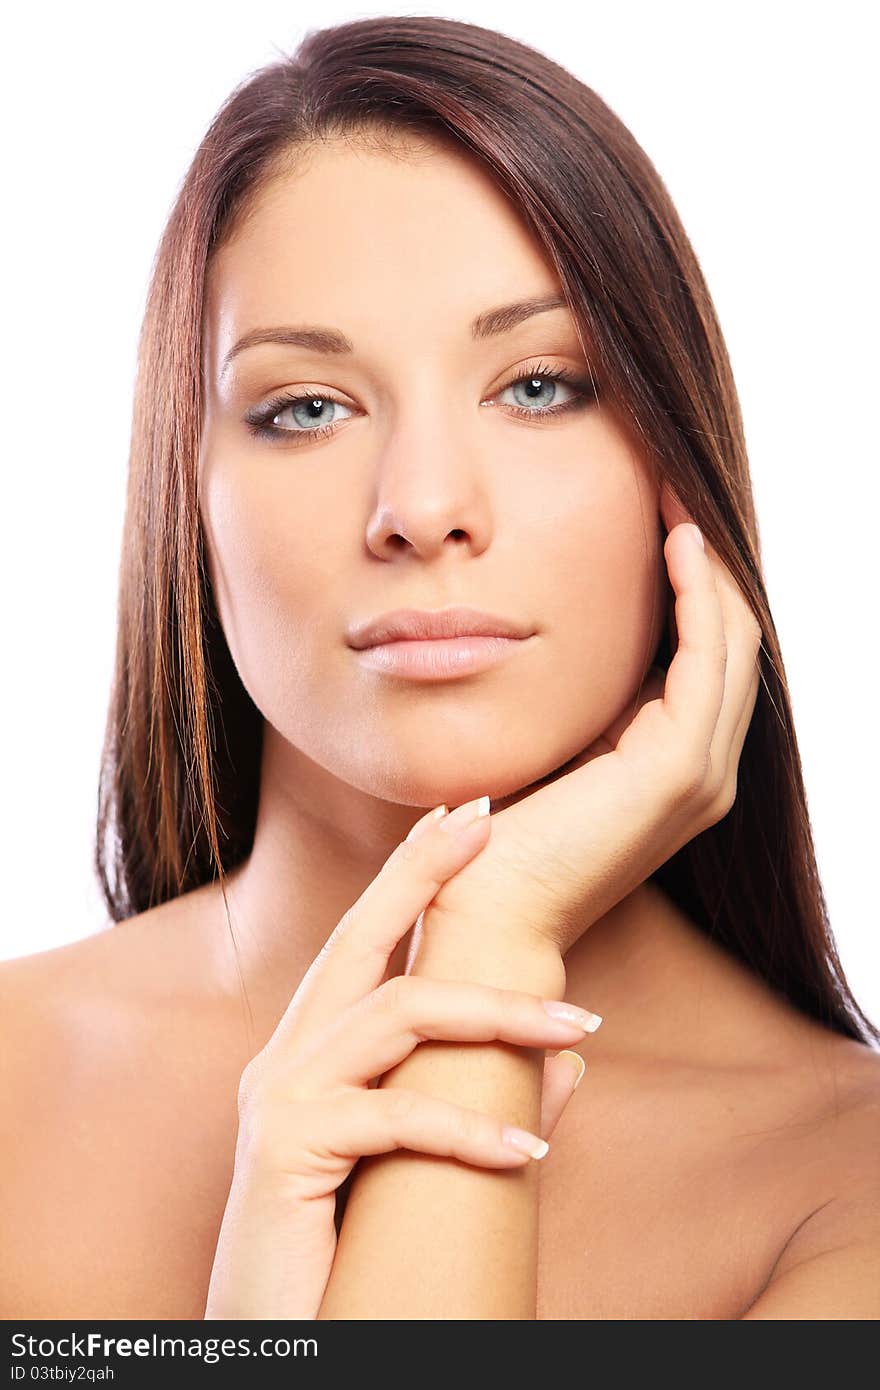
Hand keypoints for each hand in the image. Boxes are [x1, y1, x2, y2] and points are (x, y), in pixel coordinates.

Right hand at [203, 805, 597, 1319]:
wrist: (279, 1338)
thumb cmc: (342, 1246)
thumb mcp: (420, 1167)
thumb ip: (489, 1106)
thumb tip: (576, 1069)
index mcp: (315, 1049)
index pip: (365, 940)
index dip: (411, 874)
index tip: (461, 819)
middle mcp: (288, 1055)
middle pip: (359, 938)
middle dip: (423, 874)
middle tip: (487, 822)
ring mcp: (283, 1097)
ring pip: (396, 1014)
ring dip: (495, 1012)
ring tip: (578, 1024)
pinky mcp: (288, 1151)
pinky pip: (394, 1119)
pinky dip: (469, 1131)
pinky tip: (531, 1150)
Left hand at [417, 480, 762, 959]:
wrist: (487, 915)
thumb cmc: (502, 840)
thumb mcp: (559, 750)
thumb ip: (588, 706)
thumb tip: (572, 634)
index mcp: (677, 768)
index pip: (707, 658)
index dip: (695, 584)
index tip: (663, 516)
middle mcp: (706, 772)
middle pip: (733, 640)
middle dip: (709, 562)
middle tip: (677, 489)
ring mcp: (701, 775)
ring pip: (732, 641)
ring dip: (709, 564)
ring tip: (679, 498)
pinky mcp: (676, 770)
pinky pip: (704, 658)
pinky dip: (697, 595)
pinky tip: (675, 543)